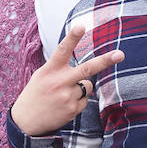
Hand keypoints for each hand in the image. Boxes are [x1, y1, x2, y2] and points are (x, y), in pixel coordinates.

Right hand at [9, 24, 123, 135]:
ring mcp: (67, 96)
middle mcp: (60, 82)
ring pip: (87, 86)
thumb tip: (85, 71)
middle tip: (120, 54)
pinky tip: (63, 105)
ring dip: (80, 88)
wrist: (25, 122)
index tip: (81, 26)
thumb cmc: (35, 94)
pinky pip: (85, 100)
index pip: (62, 50)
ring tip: (61, 96)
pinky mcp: (72, 110)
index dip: (72, 37)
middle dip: (105, 61)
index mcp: (50, 70)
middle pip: (87, 68)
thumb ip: (60, 69)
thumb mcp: (41, 75)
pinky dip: (77, 101)